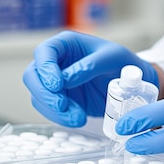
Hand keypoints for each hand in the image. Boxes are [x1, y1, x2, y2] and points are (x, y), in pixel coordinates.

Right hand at [23, 31, 157, 126]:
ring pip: (39, 97)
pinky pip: (50, 111)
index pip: (44, 52)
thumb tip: (66, 79)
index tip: (57, 85)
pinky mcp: (62, 100)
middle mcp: (56, 62)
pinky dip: (61, 118)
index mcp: (65, 44)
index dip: (45, 69)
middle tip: (62, 105)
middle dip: (44, 94)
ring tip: (78, 118)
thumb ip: (89, 66)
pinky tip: (78, 119)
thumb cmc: (122, 62)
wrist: (131, 84)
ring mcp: (56, 83)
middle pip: (32, 77)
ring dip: (55, 110)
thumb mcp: (112, 57)